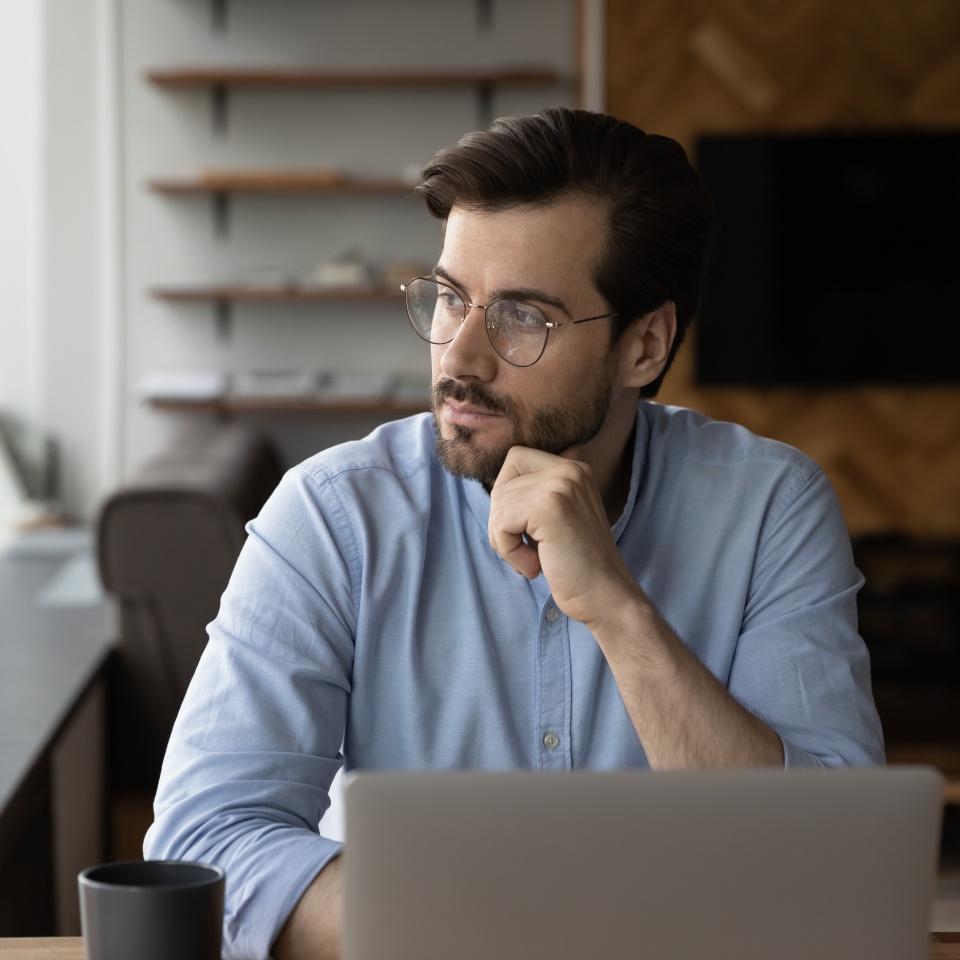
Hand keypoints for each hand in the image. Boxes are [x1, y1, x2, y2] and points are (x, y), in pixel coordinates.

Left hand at [488, 446, 639, 626]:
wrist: (607, 597)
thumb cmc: (576, 566)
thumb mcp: (556, 520)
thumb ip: (532, 496)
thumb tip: (494, 490)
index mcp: (574, 469)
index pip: (515, 460)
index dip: (507, 496)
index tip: (525, 529)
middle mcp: (570, 469)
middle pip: (502, 484)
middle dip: (502, 524)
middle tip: (525, 553)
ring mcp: (561, 485)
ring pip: (498, 505)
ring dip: (505, 542)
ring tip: (532, 562)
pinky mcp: (549, 507)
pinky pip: (502, 523)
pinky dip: (509, 551)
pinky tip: (534, 567)